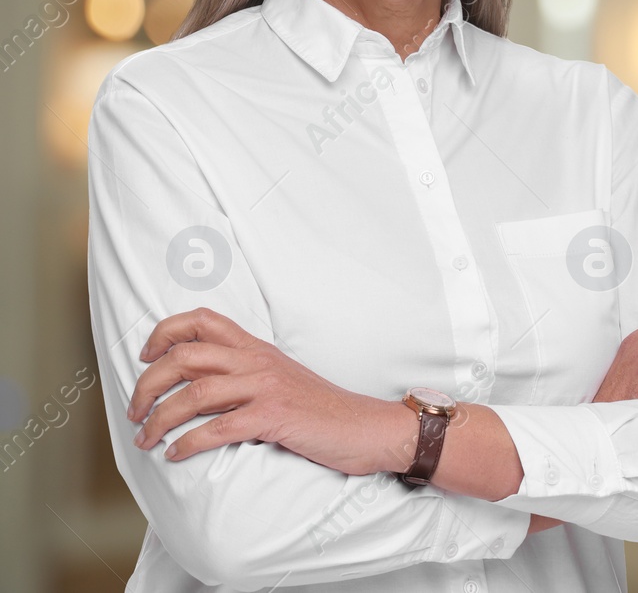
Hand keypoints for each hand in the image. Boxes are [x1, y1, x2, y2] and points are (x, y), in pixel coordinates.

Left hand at [126, 308, 395, 475]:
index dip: (164, 333)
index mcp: (256, 348)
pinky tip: (175, 454)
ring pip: (194, 393)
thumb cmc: (320, 409)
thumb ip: (244, 373)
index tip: (145, 357)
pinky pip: (218, 429)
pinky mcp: (274, 417)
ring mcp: (266, 388)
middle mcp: (257, 362)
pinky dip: (188, 444)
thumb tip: (197, 385)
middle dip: (147, 384)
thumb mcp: (280, 378)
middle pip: (185, 356)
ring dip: (159, 418)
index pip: (202, 320)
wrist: (365, 427)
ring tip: (146, 438)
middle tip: (135, 411)